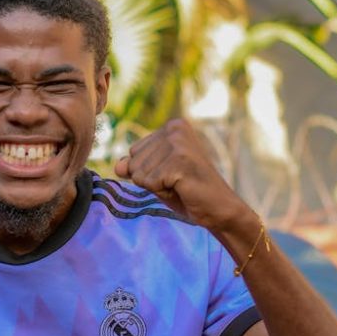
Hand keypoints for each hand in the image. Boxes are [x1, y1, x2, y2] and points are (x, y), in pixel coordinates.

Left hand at [114, 119, 246, 231]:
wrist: (218, 209)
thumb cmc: (187, 191)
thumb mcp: (155, 176)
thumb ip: (135, 167)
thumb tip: (118, 166)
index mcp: (172, 127)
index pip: (133, 152)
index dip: (149, 172)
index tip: (173, 174)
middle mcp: (174, 129)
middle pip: (134, 162)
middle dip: (151, 180)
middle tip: (178, 181)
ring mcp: (178, 143)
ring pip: (139, 174)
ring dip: (157, 186)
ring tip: (180, 184)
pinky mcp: (179, 161)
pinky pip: (149, 183)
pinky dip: (163, 192)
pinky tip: (183, 188)